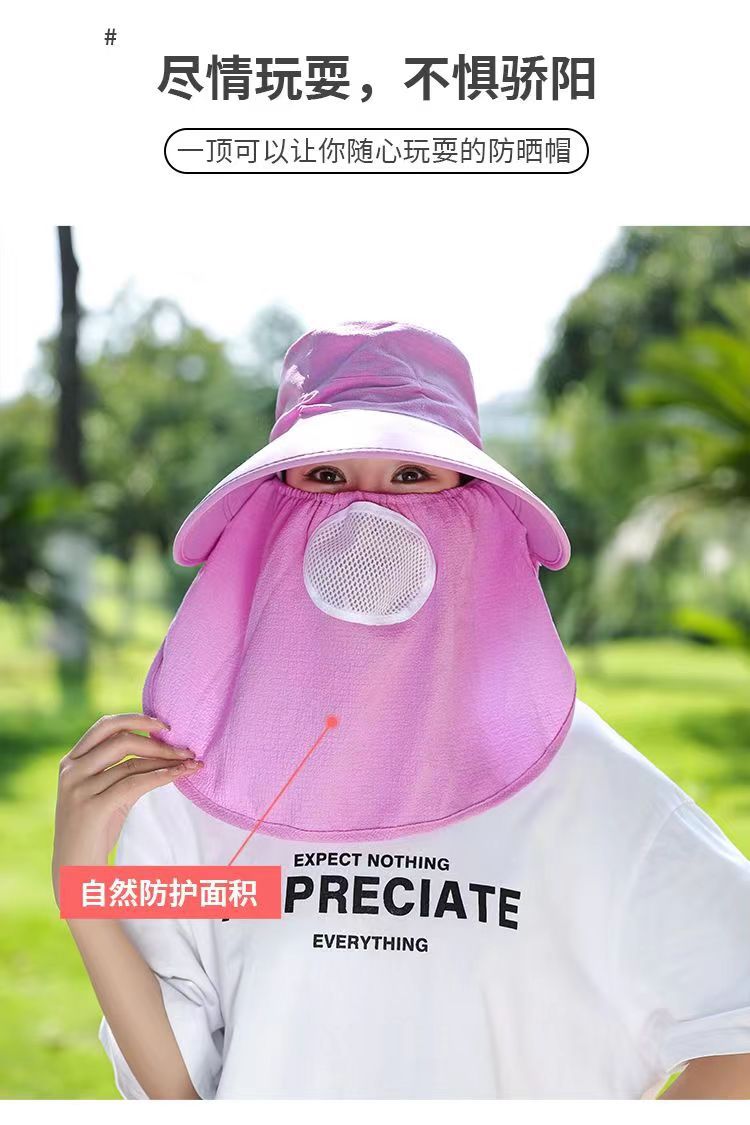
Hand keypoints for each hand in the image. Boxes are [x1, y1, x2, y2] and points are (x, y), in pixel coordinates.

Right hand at [52, 712, 202, 905]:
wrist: (74, 871)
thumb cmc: (94, 830)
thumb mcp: (105, 792)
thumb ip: (122, 769)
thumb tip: (163, 750)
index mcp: (71, 761)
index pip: (105, 726)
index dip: (136, 720)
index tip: (165, 725)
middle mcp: (71, 771)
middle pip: (122, 740)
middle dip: (158, 742)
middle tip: (186, 749)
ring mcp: (79, 789)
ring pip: (131, 763)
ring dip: (167, 760)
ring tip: (191, 763)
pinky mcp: (91, 808)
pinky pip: (134, 784)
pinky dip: (161, 776)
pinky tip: (179, 775)